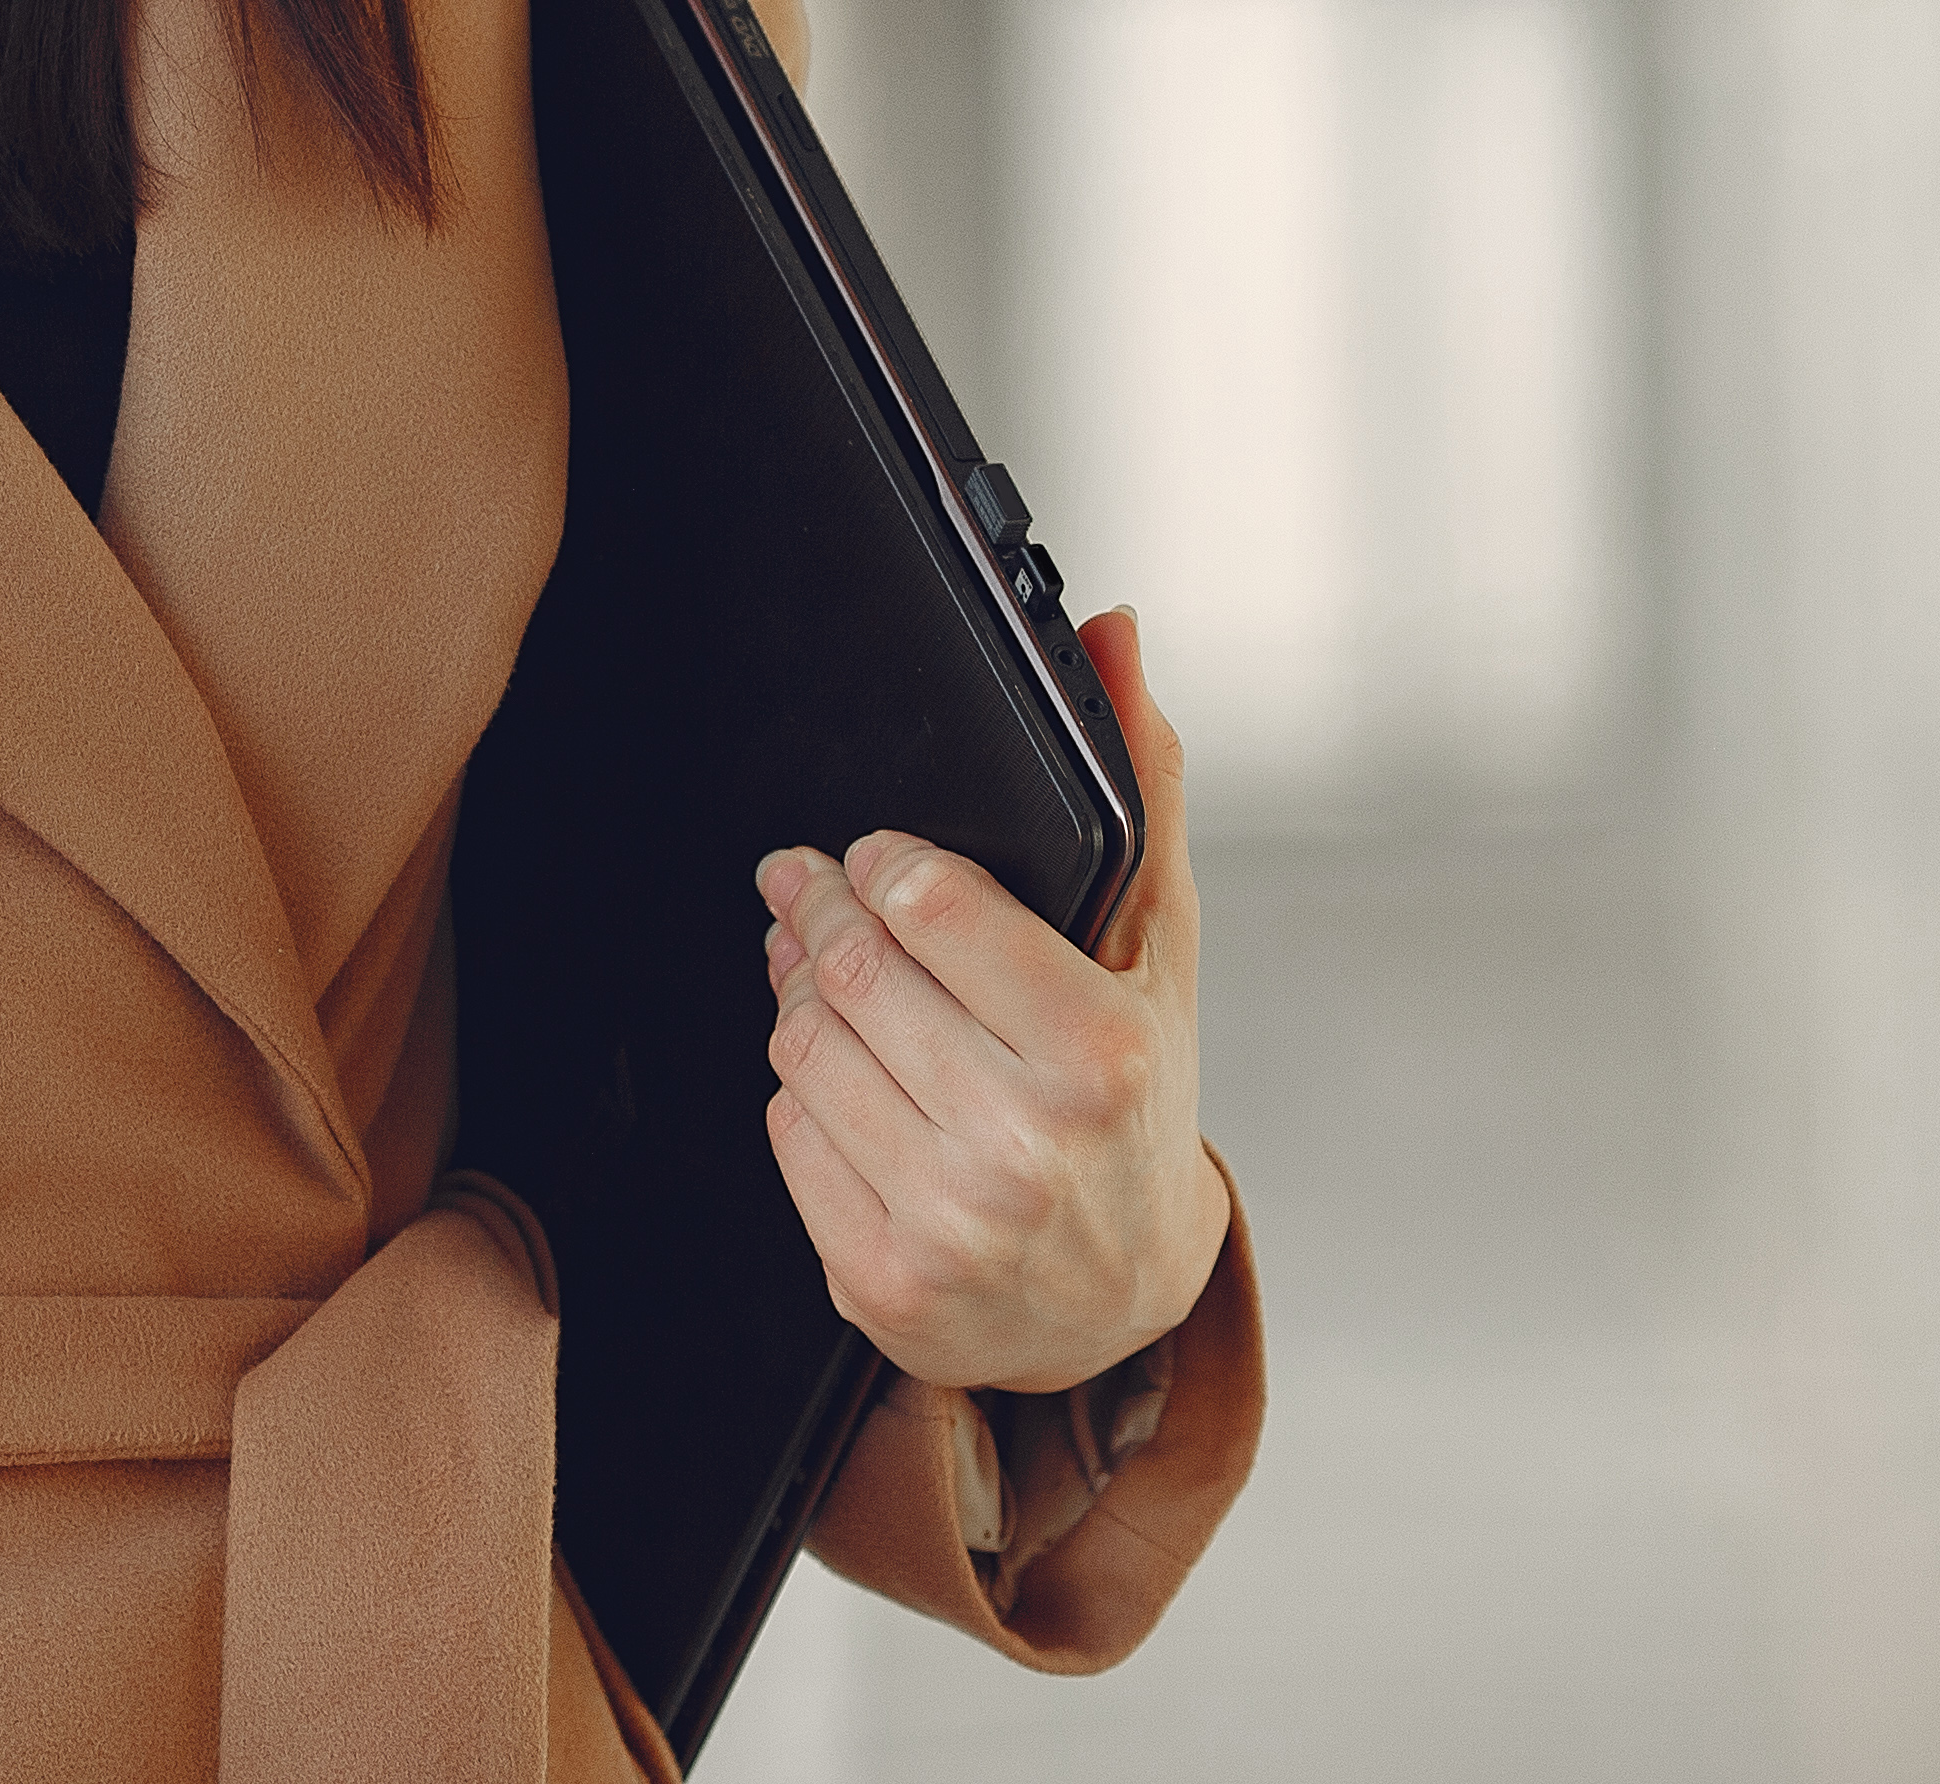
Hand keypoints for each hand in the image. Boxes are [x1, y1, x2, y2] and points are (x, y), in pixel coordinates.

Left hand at [755, 606, 1224, 1397]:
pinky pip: (785, 1133)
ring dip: (798, 995)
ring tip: (823, 973)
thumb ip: (1138, 786)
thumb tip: (1113, 635)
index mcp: (1098, 1052)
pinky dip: (799, 1088)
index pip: (928, 902)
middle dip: (819, 914)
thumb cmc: (1137, 1109)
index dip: (881, 863)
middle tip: (809, 890)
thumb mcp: (1155, 950)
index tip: (873, 855)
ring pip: (801, 1045)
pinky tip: (842, 1074)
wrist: (1124, 1305)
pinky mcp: (878, 1281)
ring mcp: (944, 1222)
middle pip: (851, 971)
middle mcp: (1022, 1145)